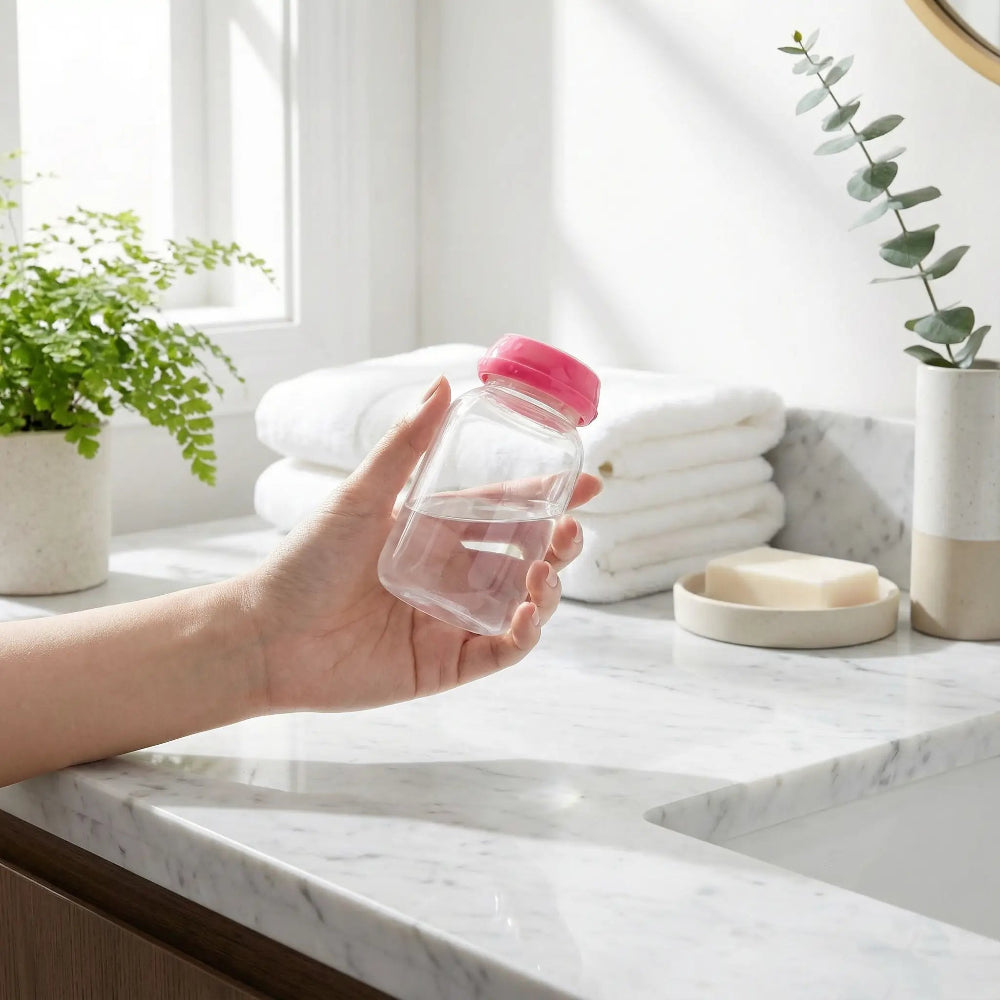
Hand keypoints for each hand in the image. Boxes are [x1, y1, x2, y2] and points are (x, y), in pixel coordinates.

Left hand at [245, 376, 600, 712]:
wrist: (265, 637)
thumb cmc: (305, 562)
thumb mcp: (361, 497)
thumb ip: (405, 446)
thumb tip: (442, 384)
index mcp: (435, 531)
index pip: (505, 510)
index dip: (548, 498)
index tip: (588, 483)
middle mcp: (450, 574)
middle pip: (525, 556)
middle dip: (557, 544)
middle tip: (571, 531)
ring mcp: (451, 619)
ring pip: (522, 603)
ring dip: (547, 587)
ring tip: (544, 572)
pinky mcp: (445, 663)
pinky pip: (501, 650)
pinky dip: (524, 634)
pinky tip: (527, 614)